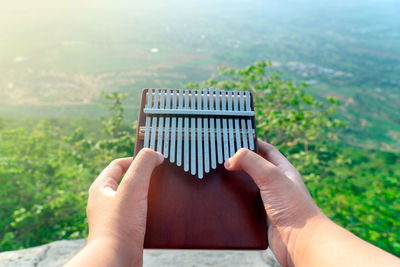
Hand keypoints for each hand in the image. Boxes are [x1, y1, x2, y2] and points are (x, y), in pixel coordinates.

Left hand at [66, 148, 162, 266]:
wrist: (116, 260)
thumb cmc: (120, 225)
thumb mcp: (133, 187)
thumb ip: (144, 165)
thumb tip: (155, 154)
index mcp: (101, 188)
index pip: (118, 165)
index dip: (136, 159)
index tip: (155, 162)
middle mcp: (104, 202)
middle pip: (126, 181)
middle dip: (143, 177)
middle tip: (159, 178)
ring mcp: (113, 218)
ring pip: (132, 198)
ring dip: (147, 195)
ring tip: (161, 196)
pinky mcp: (123, 232)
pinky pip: (137, 215)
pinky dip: (148, 211)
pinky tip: (158, 214)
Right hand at [224, 140, 325, 265]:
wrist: (300, 243)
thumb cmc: (294, 208)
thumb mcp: (272, 176)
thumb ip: (251, 162)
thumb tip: (230, 159)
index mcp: (284, 170)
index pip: (267, 150)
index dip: (253, 142)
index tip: (236, 138)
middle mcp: (277, 185)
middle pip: (255, 168)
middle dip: (241, 162)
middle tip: (223, 158)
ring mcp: (269, 202)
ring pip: (248, 188)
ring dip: (236, 184)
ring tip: (220, 178)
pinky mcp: (261, 218)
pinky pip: (245, 206)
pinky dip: (235, 203)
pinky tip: (225, 200)